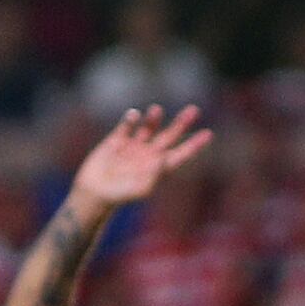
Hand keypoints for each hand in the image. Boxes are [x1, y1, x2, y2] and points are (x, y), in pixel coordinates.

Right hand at [69, 107, 208, 213]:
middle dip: (182, 123)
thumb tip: (162, 159)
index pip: (182, 153)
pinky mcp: (116, 140)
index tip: (209, 133)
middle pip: (170, 136)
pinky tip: (135, 115)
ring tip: (157, 109)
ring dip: (154, 119)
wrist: (95, 192)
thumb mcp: (140, 189)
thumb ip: (153, 176)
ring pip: (149, 128)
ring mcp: (134, 146)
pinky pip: (126, 126)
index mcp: (160, 167)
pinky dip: (131, 120)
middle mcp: (150, 154)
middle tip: (194, 110)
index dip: (195, 144)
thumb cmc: (121, 195)